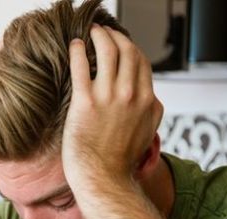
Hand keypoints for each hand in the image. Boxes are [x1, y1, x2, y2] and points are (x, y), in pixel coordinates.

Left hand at [62, 25, 163, 189]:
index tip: (120, 43)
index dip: (130, 48)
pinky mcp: (86, 103)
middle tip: (103, 32)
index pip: (142, 63)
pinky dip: (78, 51)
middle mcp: (131, 95)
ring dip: (99, 37)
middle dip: (115, 36)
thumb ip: (150, 112)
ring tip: (90, 33)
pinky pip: (82, 67)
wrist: (103, 179)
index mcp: (147, 101)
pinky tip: (74, 46)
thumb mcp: (146, 134)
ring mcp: (109, 98)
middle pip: (127, 51)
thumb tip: (151, 100)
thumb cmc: (119, 162)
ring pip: (107, 52)